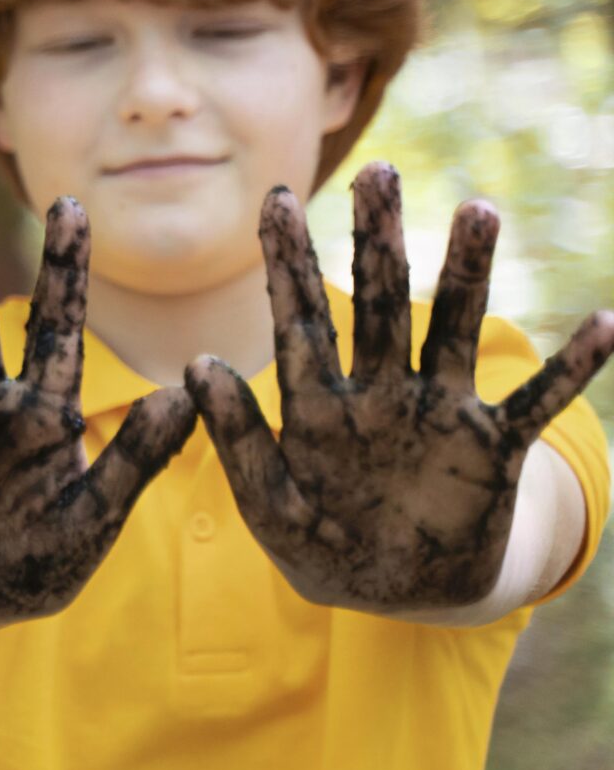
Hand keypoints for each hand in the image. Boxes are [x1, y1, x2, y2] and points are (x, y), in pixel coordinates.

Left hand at [185, 164, 613, 613]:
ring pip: (451, 329)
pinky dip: (572, 367)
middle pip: (377, 303)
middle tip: (378, 171)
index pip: (298, 319)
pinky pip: (537, 401)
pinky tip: (606, 323)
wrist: (398, 598)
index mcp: (318, 406)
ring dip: (466, 273)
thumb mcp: (269, 505)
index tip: (278, 197)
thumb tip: (197, 363)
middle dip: (378, 240)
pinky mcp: (493, 448)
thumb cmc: (322, 550)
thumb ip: (237, 440)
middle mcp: (379, 394)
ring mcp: (439, 414)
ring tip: (479, 210)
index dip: (287, 261)